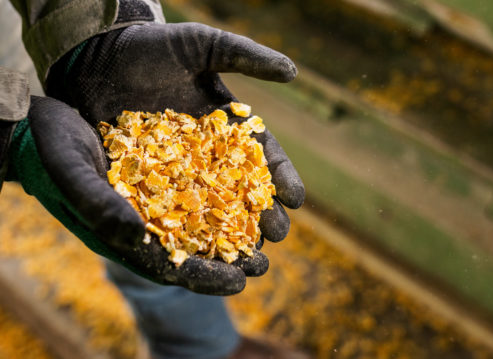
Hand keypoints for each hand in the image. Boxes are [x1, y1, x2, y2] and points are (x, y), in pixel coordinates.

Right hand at [10, 96, 268, 294]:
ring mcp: (166, 183)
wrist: (47, 115)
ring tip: (275, 226)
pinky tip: (262, 177)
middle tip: (265, 263)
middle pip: (199, 241)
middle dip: (233, 253)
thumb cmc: (48, 151)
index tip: (238, 283)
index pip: (170, 264)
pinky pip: (211, 169)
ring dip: (243, 217)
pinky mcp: (177, 151)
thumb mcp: (70, 174)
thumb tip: (136, 237)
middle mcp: (153, 212)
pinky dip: (236, 176)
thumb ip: (100, 206)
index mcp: (127, 230)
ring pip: (211, 208)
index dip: (204, 276)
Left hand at [47, 22, 304, 244]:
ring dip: (229, 243)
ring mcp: (171, 179)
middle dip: (260, 220)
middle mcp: (203, 160)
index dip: (280, 179)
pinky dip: (183, 242)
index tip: (296, 199)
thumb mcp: (201, 44)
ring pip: (206, 216)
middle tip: (276, 238)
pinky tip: (199, 260)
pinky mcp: (137, 192)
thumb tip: (292, 71)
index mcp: (224, 132)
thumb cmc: (150, 48)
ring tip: (249, 265)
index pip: (260, 161)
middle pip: (239, 195)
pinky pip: (163, 221)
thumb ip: (245, 55)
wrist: (93, 55)